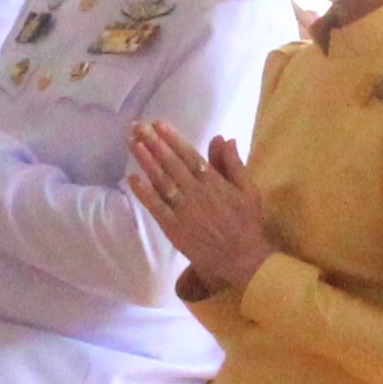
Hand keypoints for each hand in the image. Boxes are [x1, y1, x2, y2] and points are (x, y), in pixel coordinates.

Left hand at [127, 120, 274, 299]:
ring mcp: (184, 211)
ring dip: (146, 162)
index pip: (189, 155)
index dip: (173, 139)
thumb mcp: (249, 190)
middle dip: (153, 143)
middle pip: (171, 164)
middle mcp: (196, 193)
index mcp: (215, 182)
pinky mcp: (175, 229)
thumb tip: (224, 138)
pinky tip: (132, 178)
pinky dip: (143, 192)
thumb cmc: (248, 224)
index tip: (158, 124)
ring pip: (161, 181)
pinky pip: (156, 207)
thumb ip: (234, 164)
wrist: (243, 259)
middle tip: (138, 127)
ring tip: (132, 144)